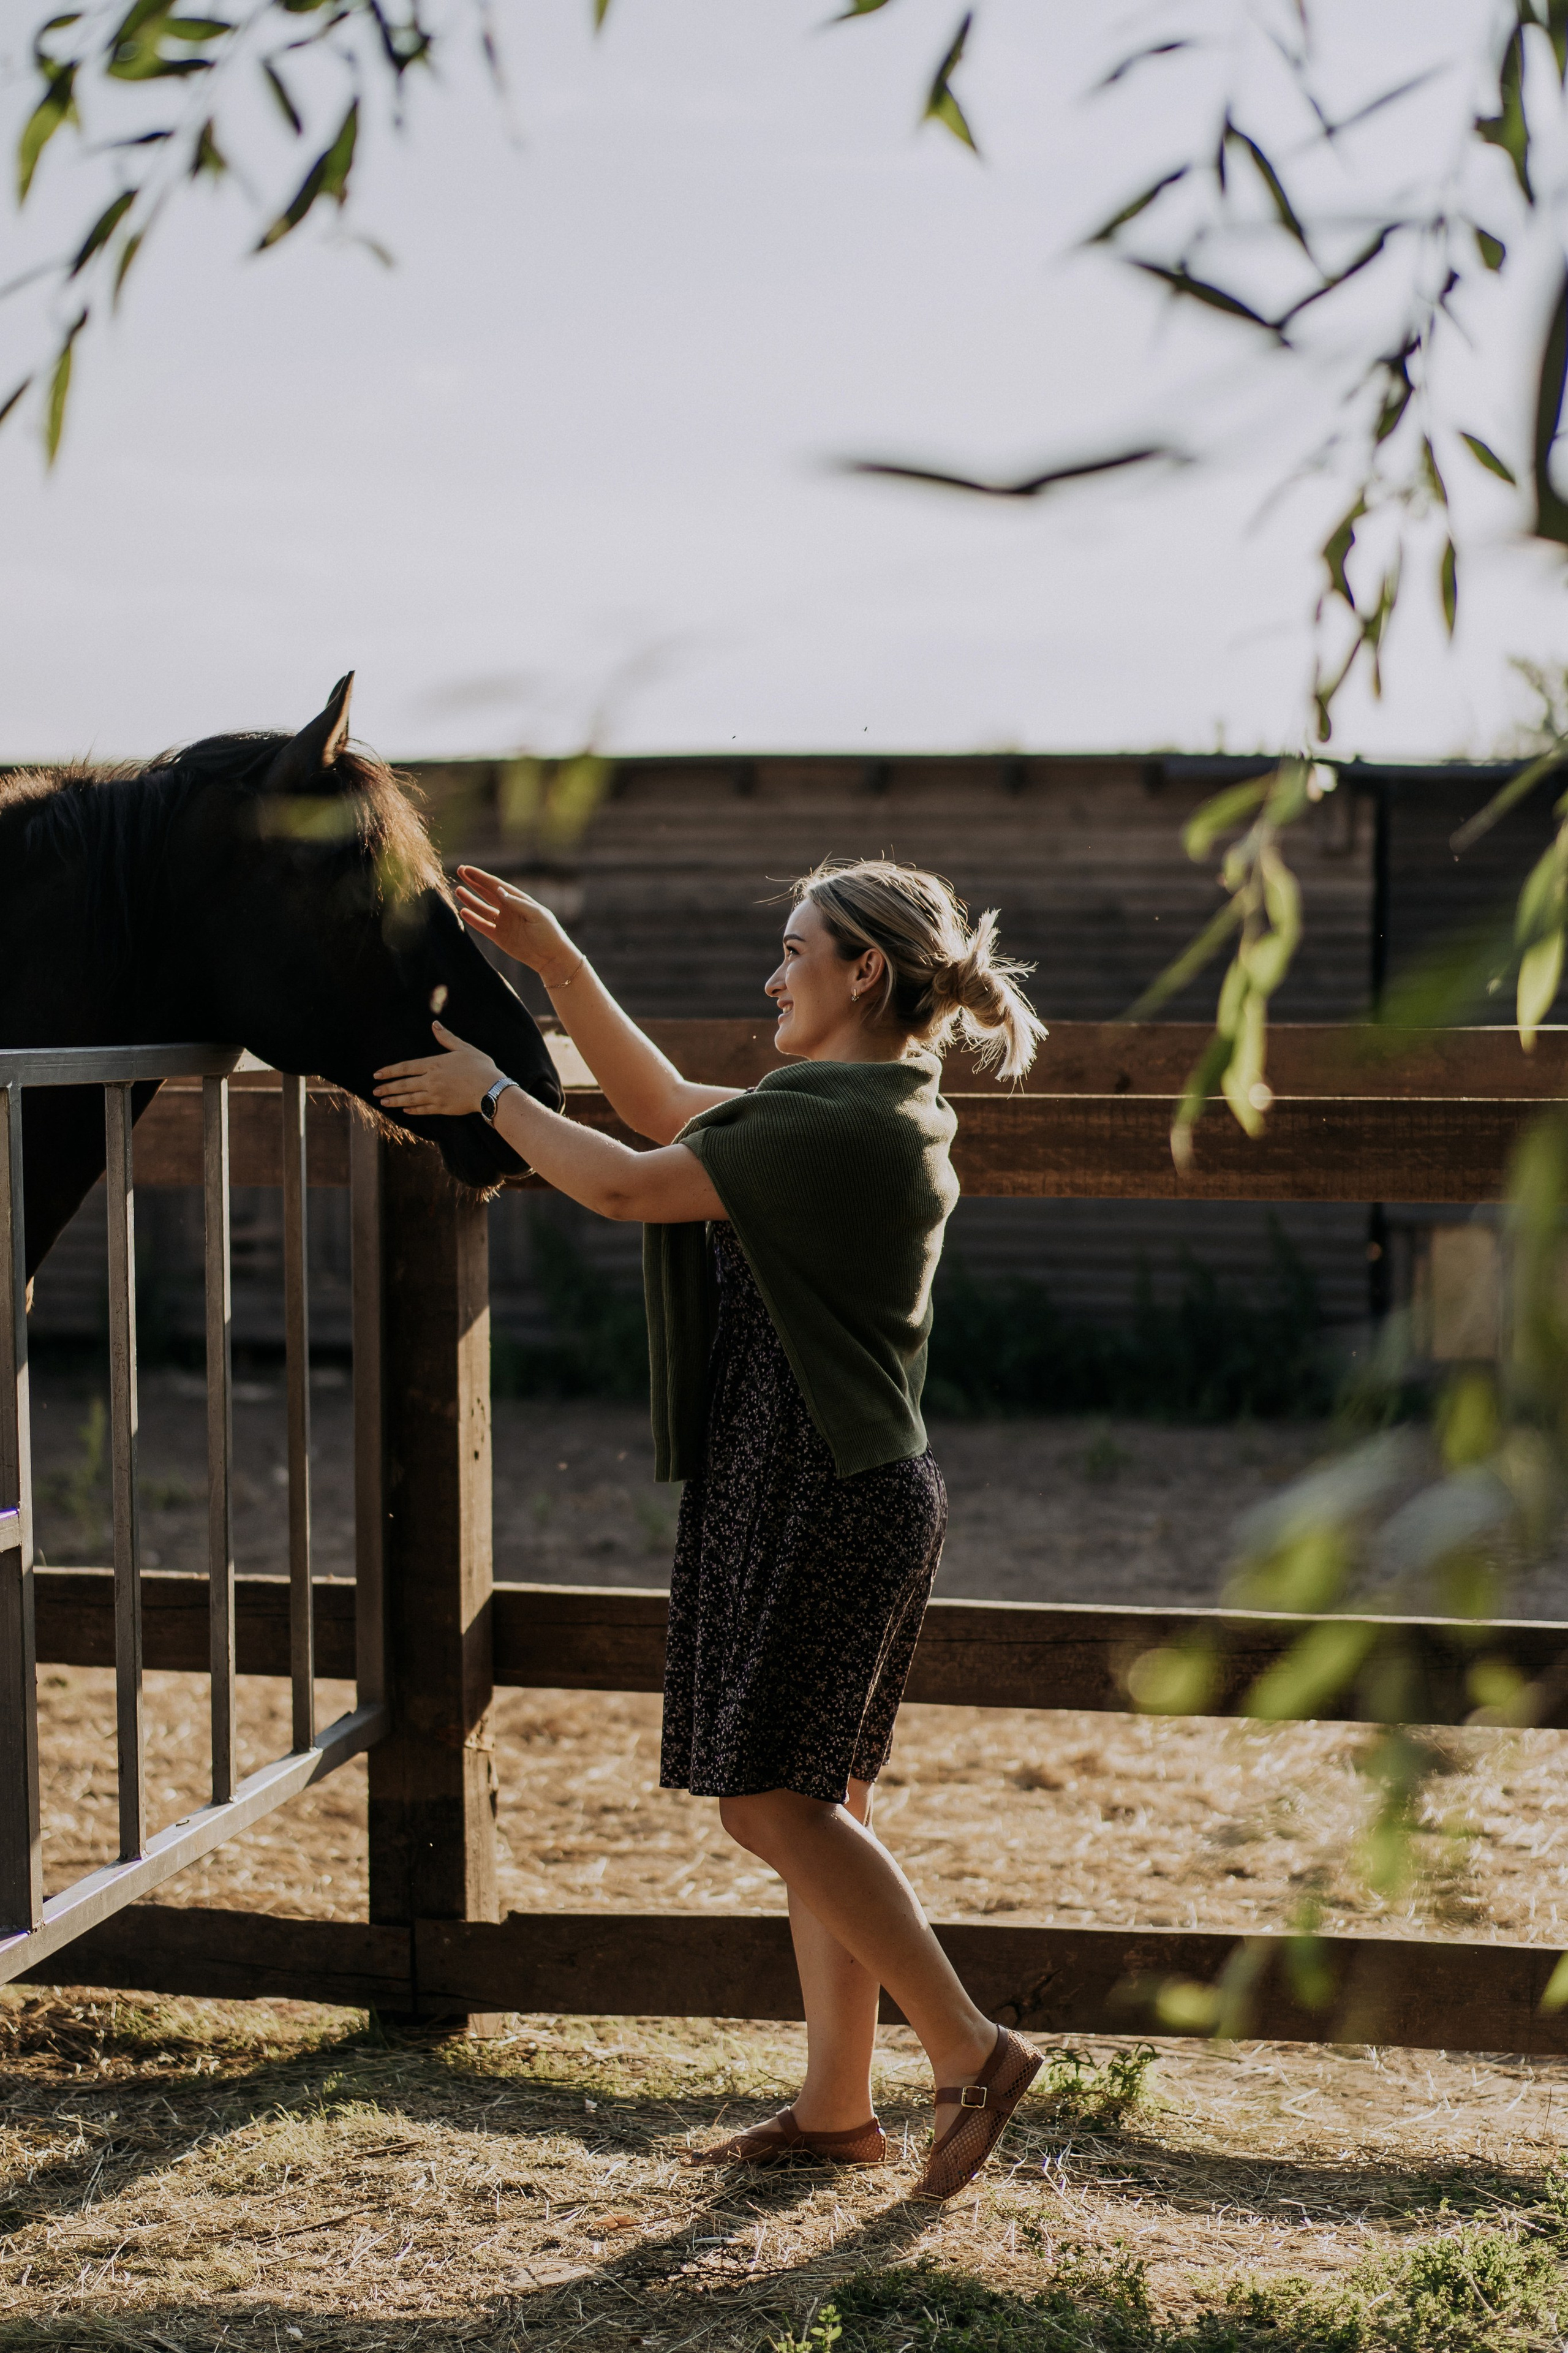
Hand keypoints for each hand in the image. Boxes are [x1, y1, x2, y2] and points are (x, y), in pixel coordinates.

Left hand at [373, 1022, 502, 1116]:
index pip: (406, 1067)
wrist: (491, 1090)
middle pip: (404, 1085)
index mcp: (434, 1064)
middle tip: (375, 1091)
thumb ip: (447, 1038)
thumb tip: (435, 1024)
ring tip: (383, 1102)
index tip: (377, 1074)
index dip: (390, 1071)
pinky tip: (405, 1110)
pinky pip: (423, 1110)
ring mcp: (435, 1096)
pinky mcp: (442, 1108)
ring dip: (395, 1100)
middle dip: (388, 1088)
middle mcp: (431, 1081)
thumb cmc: (480, 1067)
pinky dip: (412, 1110)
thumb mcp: (464, 1048)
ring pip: (410, 1099)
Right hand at [455, 864, 578, 980]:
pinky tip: (463, 911)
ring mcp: (503, 923)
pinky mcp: (499, 937)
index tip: (468, 870)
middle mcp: (509, 909)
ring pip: (482, 908)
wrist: (551, 957)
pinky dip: (473, 919)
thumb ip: (516, 902)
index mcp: (519, 900)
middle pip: (487, 893)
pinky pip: (483, 925)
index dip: (482, 877)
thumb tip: (498, 890)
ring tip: (458, 889)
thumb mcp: (536, 915)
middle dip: (474, 882)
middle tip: (460, 871)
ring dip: (470, 899)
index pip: (497, 886)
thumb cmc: (549, 933)